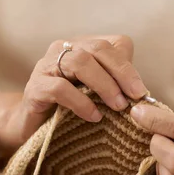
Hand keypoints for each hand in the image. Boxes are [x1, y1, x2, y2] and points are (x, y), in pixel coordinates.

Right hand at [0, 35, 146, 149]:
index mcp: (81, 47)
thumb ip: (115, 88)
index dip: (127, 66)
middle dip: (120, 73)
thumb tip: (143, 95)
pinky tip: (93, 116)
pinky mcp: (34, 88)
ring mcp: (45, 67)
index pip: (112, 44)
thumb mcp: (96, 96)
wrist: (31, 130)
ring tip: (117, 107)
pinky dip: (81, 102)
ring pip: (79, 63)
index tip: (140, 92)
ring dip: (104, 85)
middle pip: (97, 49)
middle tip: (134, 98)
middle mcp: (63, 50)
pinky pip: (60, 88)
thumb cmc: (69, 112)